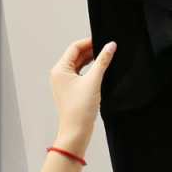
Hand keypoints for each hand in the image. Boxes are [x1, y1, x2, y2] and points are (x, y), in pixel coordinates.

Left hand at [49, 37, 116, 158]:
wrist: (76, 132)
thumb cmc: (79, 110)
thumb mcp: (93, 80)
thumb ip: (103, 61)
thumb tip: (110, 46)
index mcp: (60, 69)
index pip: (75, 48)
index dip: (89, 42)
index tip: (103, 40)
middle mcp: (60, 74)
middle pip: (77, 55)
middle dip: (92, 50)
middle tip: (107, 48)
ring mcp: (65, 82)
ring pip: (80, 64)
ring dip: (92, 59)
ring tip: (106, 57)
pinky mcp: (72, 89)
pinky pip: (81, 73)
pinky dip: (91, 69)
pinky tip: (101, 69)